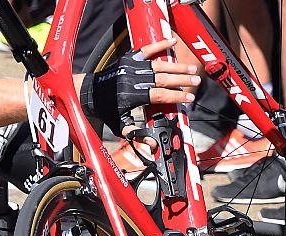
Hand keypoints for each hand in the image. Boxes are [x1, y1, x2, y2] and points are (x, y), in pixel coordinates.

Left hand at [79, 39, 198, 136]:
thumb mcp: (120, 125)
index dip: (175, 97)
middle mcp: (133, 80)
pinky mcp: (129, 59)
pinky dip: (160, 45)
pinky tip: (173, 42)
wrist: (89, 93)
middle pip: (162, 79)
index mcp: (132, 97)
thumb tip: (153, 144)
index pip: (159, 96)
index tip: (189, 98)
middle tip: (196, 81)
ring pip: (158, 65)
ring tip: (191, 69)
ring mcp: (131, 68)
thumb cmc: (106, 110)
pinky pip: (147, 50)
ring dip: (176, 67)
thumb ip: (137, 134)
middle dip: (181, 80)